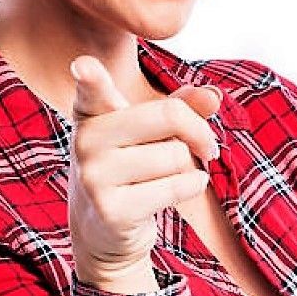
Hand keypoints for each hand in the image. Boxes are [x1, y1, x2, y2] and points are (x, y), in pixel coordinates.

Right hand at [67, 54, 222, 284]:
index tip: (83, 66)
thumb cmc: (132, 166)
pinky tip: (181, 188)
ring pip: (176, 155)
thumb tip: (213, 96)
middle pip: (169, 115)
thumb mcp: (150, 130)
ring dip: (188, 166)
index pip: (91, 88)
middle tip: (204, 144)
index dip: (89, 75)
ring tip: (167, 173)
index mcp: (91, 111)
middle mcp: (85, 139)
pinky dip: (191, 186)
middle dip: (198, 131)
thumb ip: (180, 106)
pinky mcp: (111, 210)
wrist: (104, 230)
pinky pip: (175, 186)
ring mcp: (94, 175)